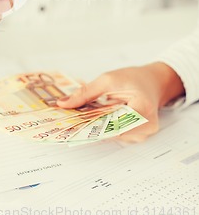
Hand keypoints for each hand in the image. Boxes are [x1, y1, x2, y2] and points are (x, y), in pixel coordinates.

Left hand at [57, 63, 184, 142]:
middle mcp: (146, 127)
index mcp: (143, 110)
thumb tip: (63, 104)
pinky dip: (103, 127)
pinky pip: (116, 134)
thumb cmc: (134, 78)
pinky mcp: (136, 135)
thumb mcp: (108, 79)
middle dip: (91, 127)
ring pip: (112, 136)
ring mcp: (142, 134)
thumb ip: (86, 92)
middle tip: (69, 123)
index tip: (72, 126)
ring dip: (96, 128)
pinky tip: (91, 121)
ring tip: (77, 121)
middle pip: (112, 133)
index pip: (114, 125)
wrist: (152, 81)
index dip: (92, 126)